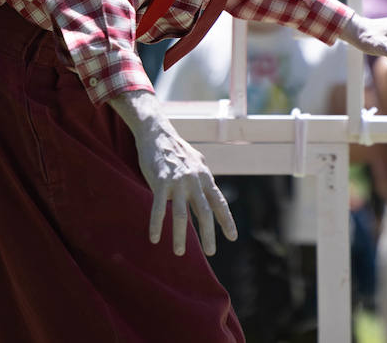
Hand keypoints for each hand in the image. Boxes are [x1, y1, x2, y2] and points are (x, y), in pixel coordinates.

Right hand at [112, 91, 237, 256]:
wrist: (157, 133)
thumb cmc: (177, 149)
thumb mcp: (197, 161)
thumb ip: (204, 178)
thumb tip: (211, 192)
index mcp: (205, 177)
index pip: (219, 202)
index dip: (226, 220)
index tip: (232, 237)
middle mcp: (194, 181)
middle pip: (204, 212)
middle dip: (208, 234)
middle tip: (211, 252)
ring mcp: (177, 182)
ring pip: (180, 215)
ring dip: (180, 236)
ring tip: (179, 253)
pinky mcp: (160, 181)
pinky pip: (158, 208)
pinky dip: (156, 225)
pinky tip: (154, 239)